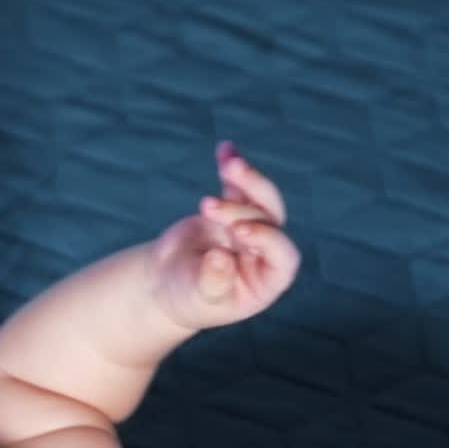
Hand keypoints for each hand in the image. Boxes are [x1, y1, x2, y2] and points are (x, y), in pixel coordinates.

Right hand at [150, 141, 299, 330]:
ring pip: (260, 199)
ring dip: (246, 179)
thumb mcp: (198, 296)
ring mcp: (252, 230)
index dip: (268, 240)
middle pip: (271, 221)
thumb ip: (213, 282)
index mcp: (267, 281)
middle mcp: (266, 253)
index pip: (283, 257)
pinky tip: (224, 149)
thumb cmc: (186, 298)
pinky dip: (230, 168)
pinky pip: (238, 186)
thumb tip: (221, 258)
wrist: (166, 284)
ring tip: (227, 164)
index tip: (239, 231)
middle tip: (210, 205)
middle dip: (246, 207)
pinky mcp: (235, 211)